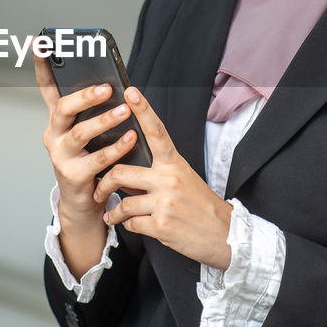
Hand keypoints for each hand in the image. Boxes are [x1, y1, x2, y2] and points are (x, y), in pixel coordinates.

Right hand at [34, 52, 139, 225]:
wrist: (84, 202)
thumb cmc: (92, 159)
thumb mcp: (90, 132)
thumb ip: (95, 111)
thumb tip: (117, 85)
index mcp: (58, 120)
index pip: (47, 88)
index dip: (42, 65)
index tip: (41, 42)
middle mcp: (54, 134)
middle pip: (63, 109)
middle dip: (84, 96)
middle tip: (106, 88)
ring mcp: (61, 156)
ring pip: (80, 133)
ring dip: (104, 121)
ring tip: (125, 111)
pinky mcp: (73, 176)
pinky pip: (97, 159)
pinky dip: (115, 148)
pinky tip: (131, 138)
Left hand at [92, 87, 233, 269]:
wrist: (226, 235)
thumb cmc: (202, 206)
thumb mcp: (184, 180)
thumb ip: (159, 172)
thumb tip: (129, 171)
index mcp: (175, 164)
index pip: (156, 131)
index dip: (142, 109)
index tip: (130, 91)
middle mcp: (169, 179)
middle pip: (121, 171)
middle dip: (105, 183)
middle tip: (99, 189)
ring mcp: (165, 202)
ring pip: (123, 202)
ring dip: (114, 211)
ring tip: (112, 214)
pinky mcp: (161, 225)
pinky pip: (131, 223)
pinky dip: (127, 226)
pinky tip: (131, 225)